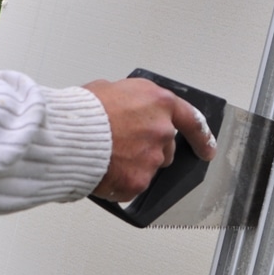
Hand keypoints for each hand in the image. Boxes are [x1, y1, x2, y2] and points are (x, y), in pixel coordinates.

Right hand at [84, 78, 216, 201]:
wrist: (66, 136)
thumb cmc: (82, 111)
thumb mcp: (110, 89)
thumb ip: (130, 102)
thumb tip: (129, 109)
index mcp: (159, 103)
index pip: (192, 121)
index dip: (202, 138)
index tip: (207, 149)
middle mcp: (162, 131)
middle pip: (166, 148)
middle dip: (150, 149)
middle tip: (123, 145)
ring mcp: (152, 158)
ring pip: (150, 167)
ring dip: (134, 164)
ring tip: (107, 156)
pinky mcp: (138, 181)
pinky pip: (132, 185)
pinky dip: (120, 181)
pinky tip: (103, 170)